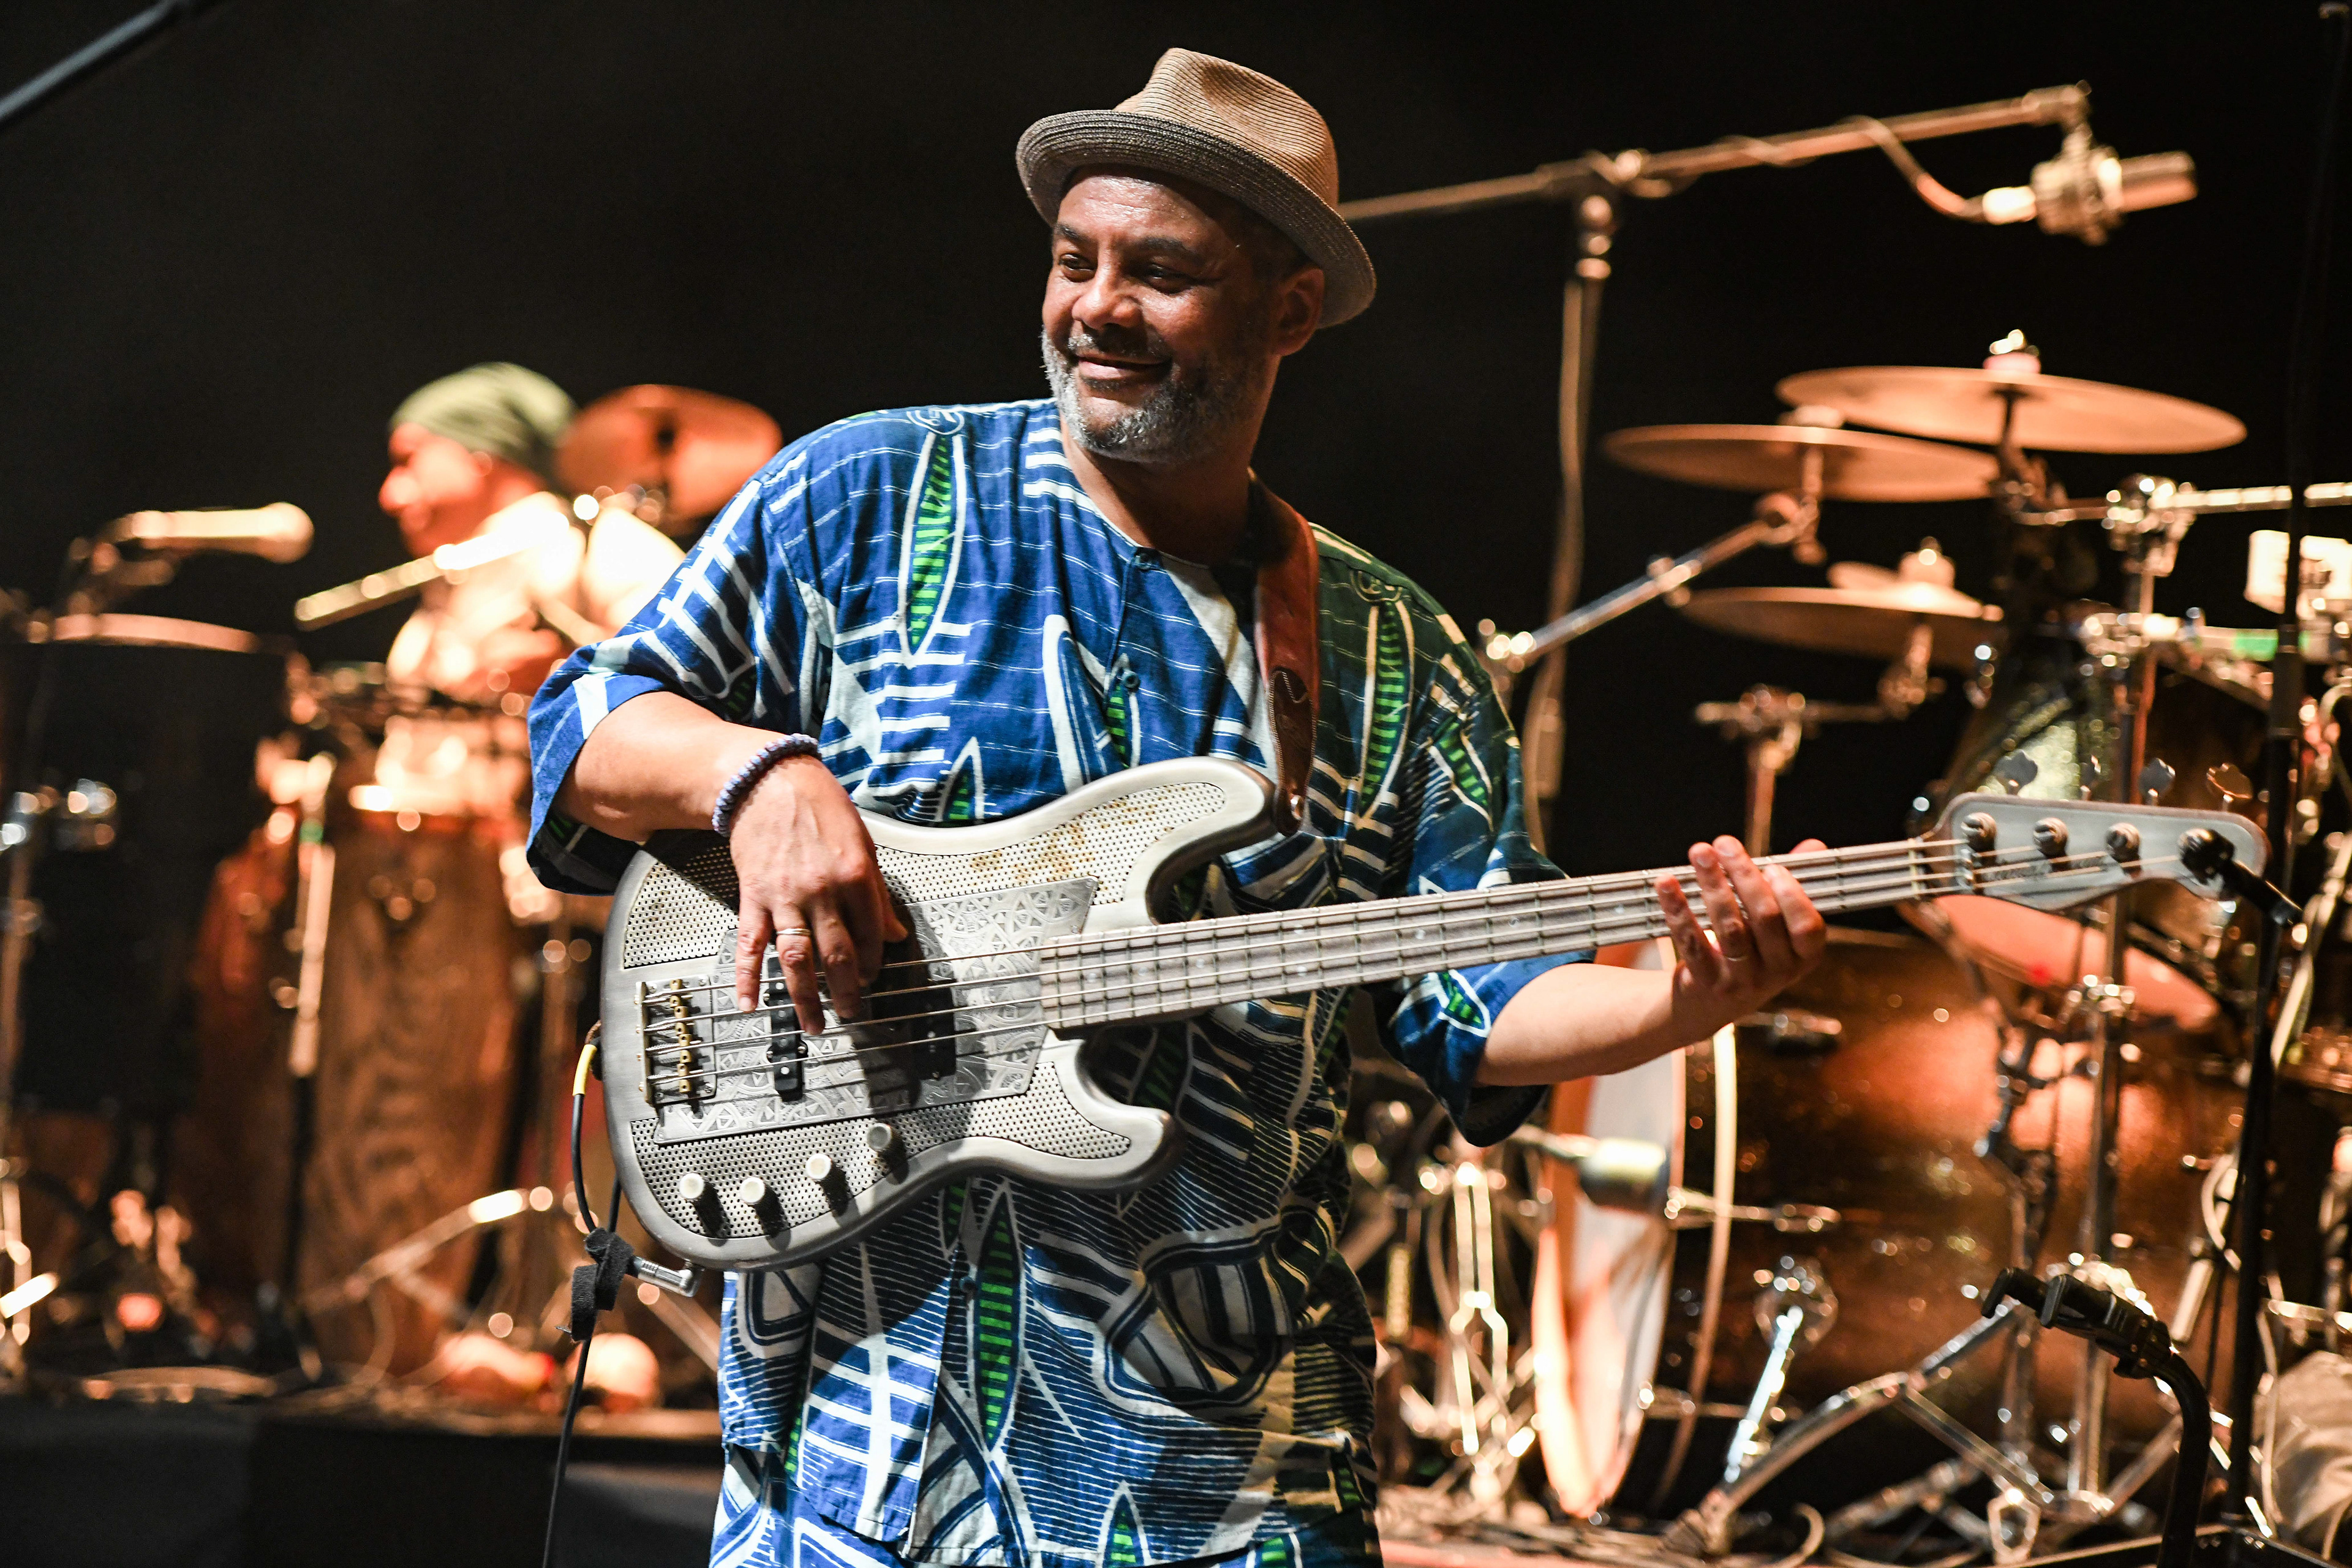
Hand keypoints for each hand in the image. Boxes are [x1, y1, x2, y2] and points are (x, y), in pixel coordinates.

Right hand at [726, 754, 907, 1030]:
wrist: (768, 781)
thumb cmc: (820, 806)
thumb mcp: (864, 844)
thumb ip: (880, 895)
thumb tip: (897, 934)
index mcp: (856, 877)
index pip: (871, 935)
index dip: (875, 963)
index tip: (872, 979)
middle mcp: (822, 891)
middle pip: (837, 955)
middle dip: (846, 991)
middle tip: (852, 1013)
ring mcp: (784, 898)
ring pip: (796, 959)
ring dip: (805, 997)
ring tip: (813, 1025)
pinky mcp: (754, 898)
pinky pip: (750, 945)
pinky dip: (748, 977)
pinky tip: (750, 1003)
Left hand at [1656, 836, 1827, 1038]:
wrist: (1709, 1003)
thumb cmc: (1751, 949)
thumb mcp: (1776, 925)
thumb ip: (1792, 884)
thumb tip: (1815, 845)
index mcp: (1804, 956)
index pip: (1808, 926)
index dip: (1792, 894)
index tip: (1771, 865)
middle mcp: (1777, 973)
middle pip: (1765, 918)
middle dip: (1744, 874)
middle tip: (1724, 843)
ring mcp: (1742, 981)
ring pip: (1730, 927)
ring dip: (1713, 884)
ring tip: (1699, 852)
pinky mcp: (1706, 983)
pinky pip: (1692, 942)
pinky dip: (1678, 909)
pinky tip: (1666, 883)